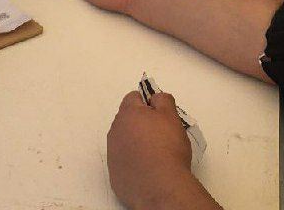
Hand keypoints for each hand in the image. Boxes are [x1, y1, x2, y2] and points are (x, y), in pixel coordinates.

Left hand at [107, 91, 193, 209]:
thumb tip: (155, 98)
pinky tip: (147, 168)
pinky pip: (123, 160)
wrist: (161, 187)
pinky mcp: (114, 173)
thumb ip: (163, 100)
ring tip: (154, 154)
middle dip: (140, 122)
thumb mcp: (171, 117)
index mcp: (128, 114)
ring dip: (135, 142)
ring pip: (123, 139)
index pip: (133, 97)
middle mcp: (115, 131)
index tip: (159, 114)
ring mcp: (112, 153)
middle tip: (160, 134)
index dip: (147, 103)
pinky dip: (132, 161)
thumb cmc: (168, 148)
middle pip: (127, 119)